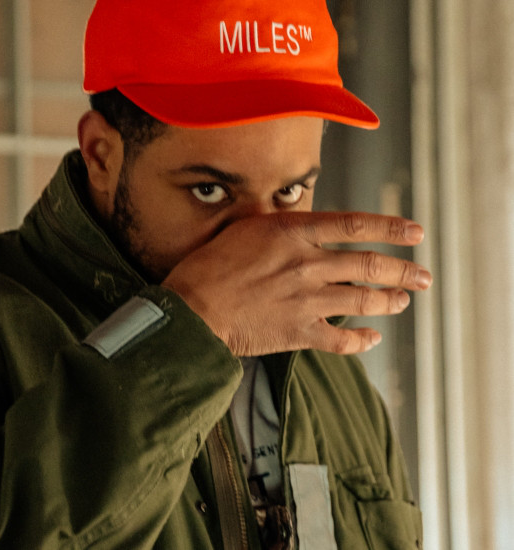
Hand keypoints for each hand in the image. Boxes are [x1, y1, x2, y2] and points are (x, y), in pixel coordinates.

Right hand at [162, 211, 431, 355]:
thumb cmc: (210, 266)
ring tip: (404, 302)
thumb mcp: (245, 229)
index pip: (355, 225)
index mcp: (293, 233)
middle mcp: (307, 264)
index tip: (415, 233)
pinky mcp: (299, 332)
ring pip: (362, 300)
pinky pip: (341, 339)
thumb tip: (309, 227)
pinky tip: (373, 338)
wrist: (192, 309)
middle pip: (368, 265)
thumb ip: (283, 227)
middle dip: (403, 271)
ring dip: (390, 301)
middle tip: (423, 277)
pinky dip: (361, 340)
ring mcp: (306, 300)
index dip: (391, 228)